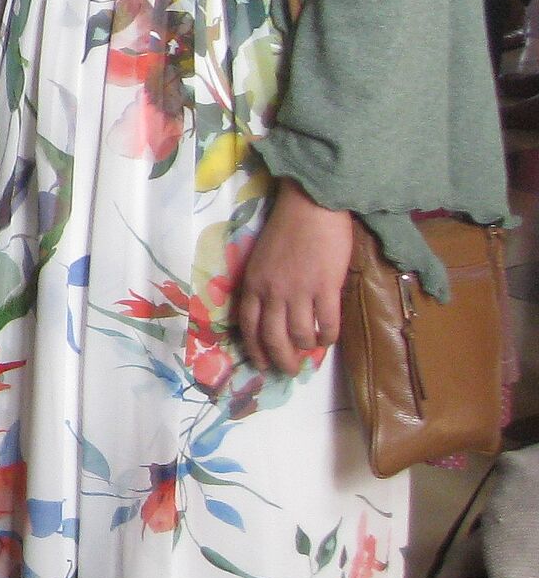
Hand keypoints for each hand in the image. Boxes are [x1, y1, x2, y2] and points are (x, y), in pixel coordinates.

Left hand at [234, 182, 356, 375]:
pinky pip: (327, 324)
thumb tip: (273, 313)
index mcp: (253, 283)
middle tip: (290, 371)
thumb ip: (263, 285)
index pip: (248, 326)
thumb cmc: (287, 229)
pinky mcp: (325, 287)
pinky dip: (329, 337)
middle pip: (273, 338)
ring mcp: (299, 291)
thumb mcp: (261, 259)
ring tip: (312, 350)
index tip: (261, 364)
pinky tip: (330, 338)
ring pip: (300, 336)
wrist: (311, 206)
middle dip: (281, 361)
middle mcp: (272, 292)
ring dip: (306, 349)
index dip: (255, 349)